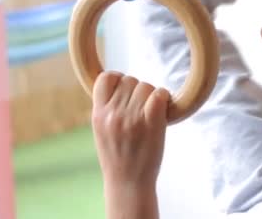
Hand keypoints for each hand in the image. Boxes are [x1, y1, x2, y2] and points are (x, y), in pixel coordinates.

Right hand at [92, 72, 169, 218]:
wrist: (128, 183)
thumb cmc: (117, 157)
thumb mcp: (102, 131)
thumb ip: (107, 109)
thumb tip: (121, 84)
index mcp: (98, 114)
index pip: (105, 78)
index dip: (117, 78)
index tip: (124, 89)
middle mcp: (113, 114)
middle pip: (130, 80)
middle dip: (137, 90)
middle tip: (141, 108)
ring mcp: (132, 119)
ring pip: (146, 86)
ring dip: (152, 95)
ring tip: (151, 113)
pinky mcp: (151, 124)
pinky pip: (159, 95)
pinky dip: (164, 97)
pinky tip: (163, 108)